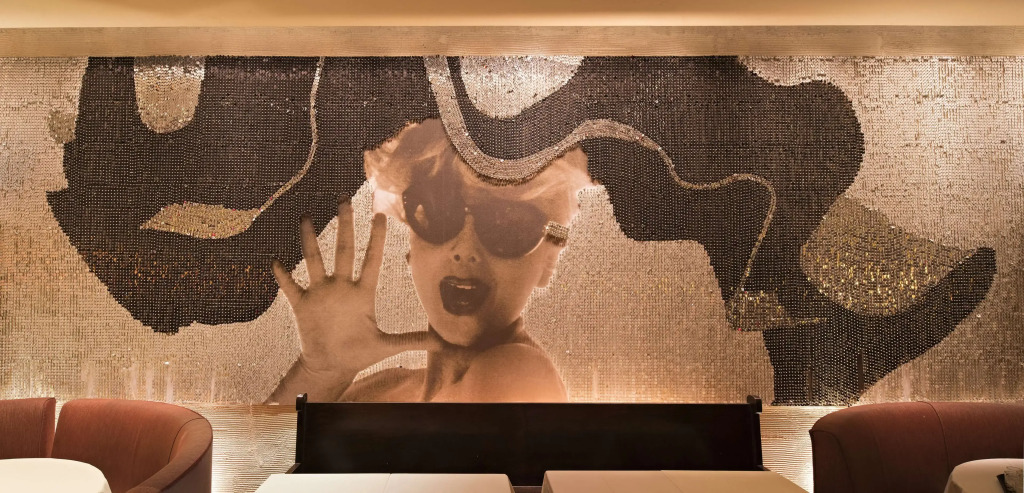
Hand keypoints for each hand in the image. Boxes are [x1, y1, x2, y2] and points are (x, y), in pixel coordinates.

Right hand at [267, 199, 439, 401]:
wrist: (331, 366)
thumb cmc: (359, 353)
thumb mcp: (387, 346)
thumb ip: (414, 341)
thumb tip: (446, 344)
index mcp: (363, 293)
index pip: (371, 260)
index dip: (376, 238)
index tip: (380, 215)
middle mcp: (341, 287)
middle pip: (343, 249)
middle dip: (344, 225)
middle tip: (344, 199)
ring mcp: (321, 294)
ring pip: (314, 260)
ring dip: (309, 240)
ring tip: (305, 216)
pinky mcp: (302, 306)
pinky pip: (290, 287)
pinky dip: (283, 276)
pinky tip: (275, 261)